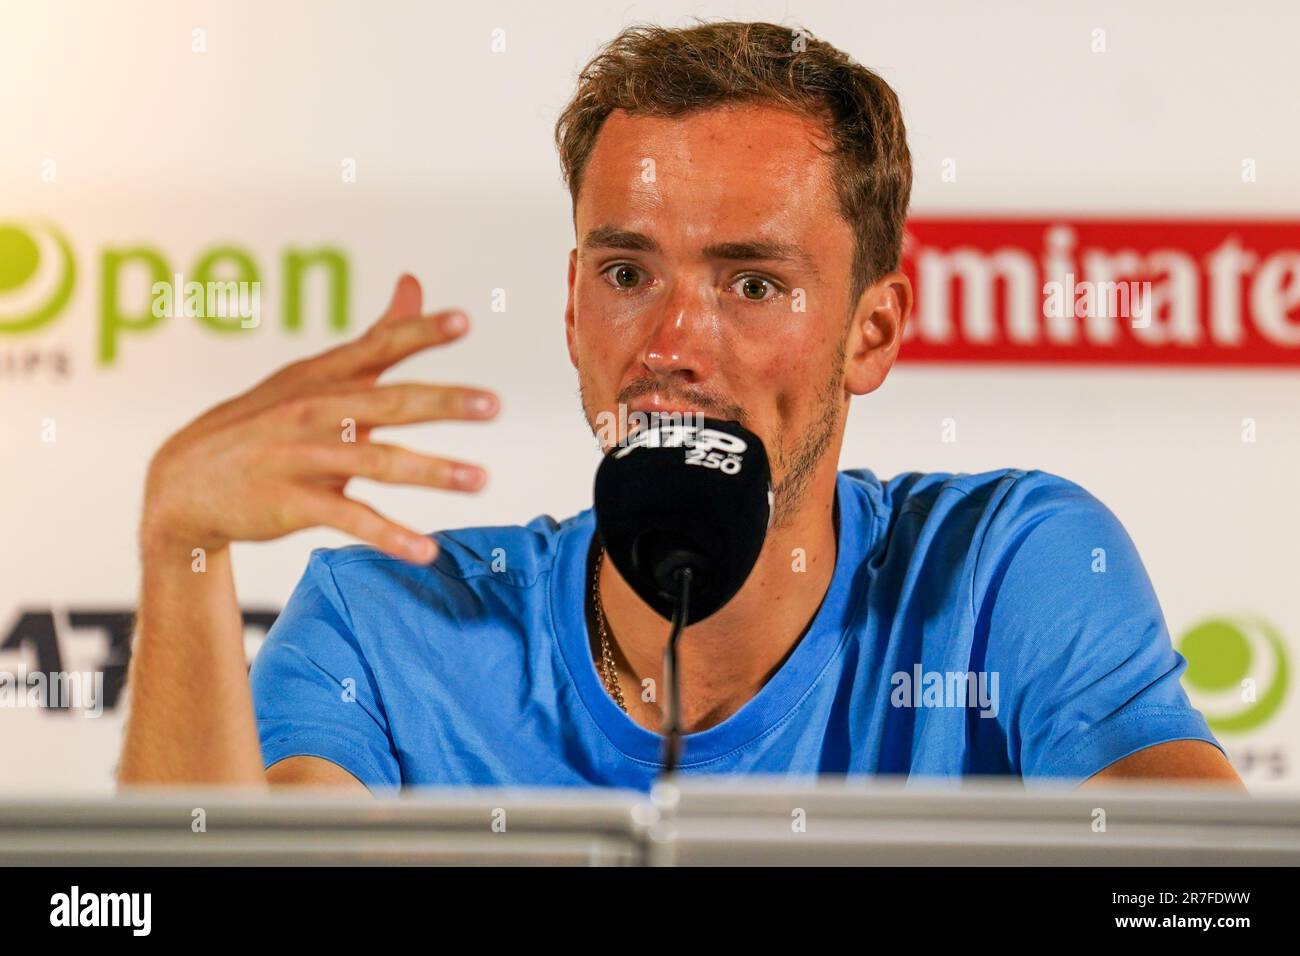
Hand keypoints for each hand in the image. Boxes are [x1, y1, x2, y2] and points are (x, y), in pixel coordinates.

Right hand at [141, 274, 497, 562]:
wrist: (183, 482)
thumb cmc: (265, 420)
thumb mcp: (314, 373)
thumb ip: (377, 337)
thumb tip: (415, 284)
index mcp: (325, 376)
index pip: (378, 346)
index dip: (419, 333)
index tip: (464, 321)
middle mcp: (316, 410)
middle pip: (387, 402)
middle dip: (442, 402)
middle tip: (494, 405)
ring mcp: (303, 456)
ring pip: (377, 462)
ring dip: (432, 472)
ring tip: (481, 480)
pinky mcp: (293, 502)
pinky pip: (350, 519)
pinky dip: (390, 535)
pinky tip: (427, 550)